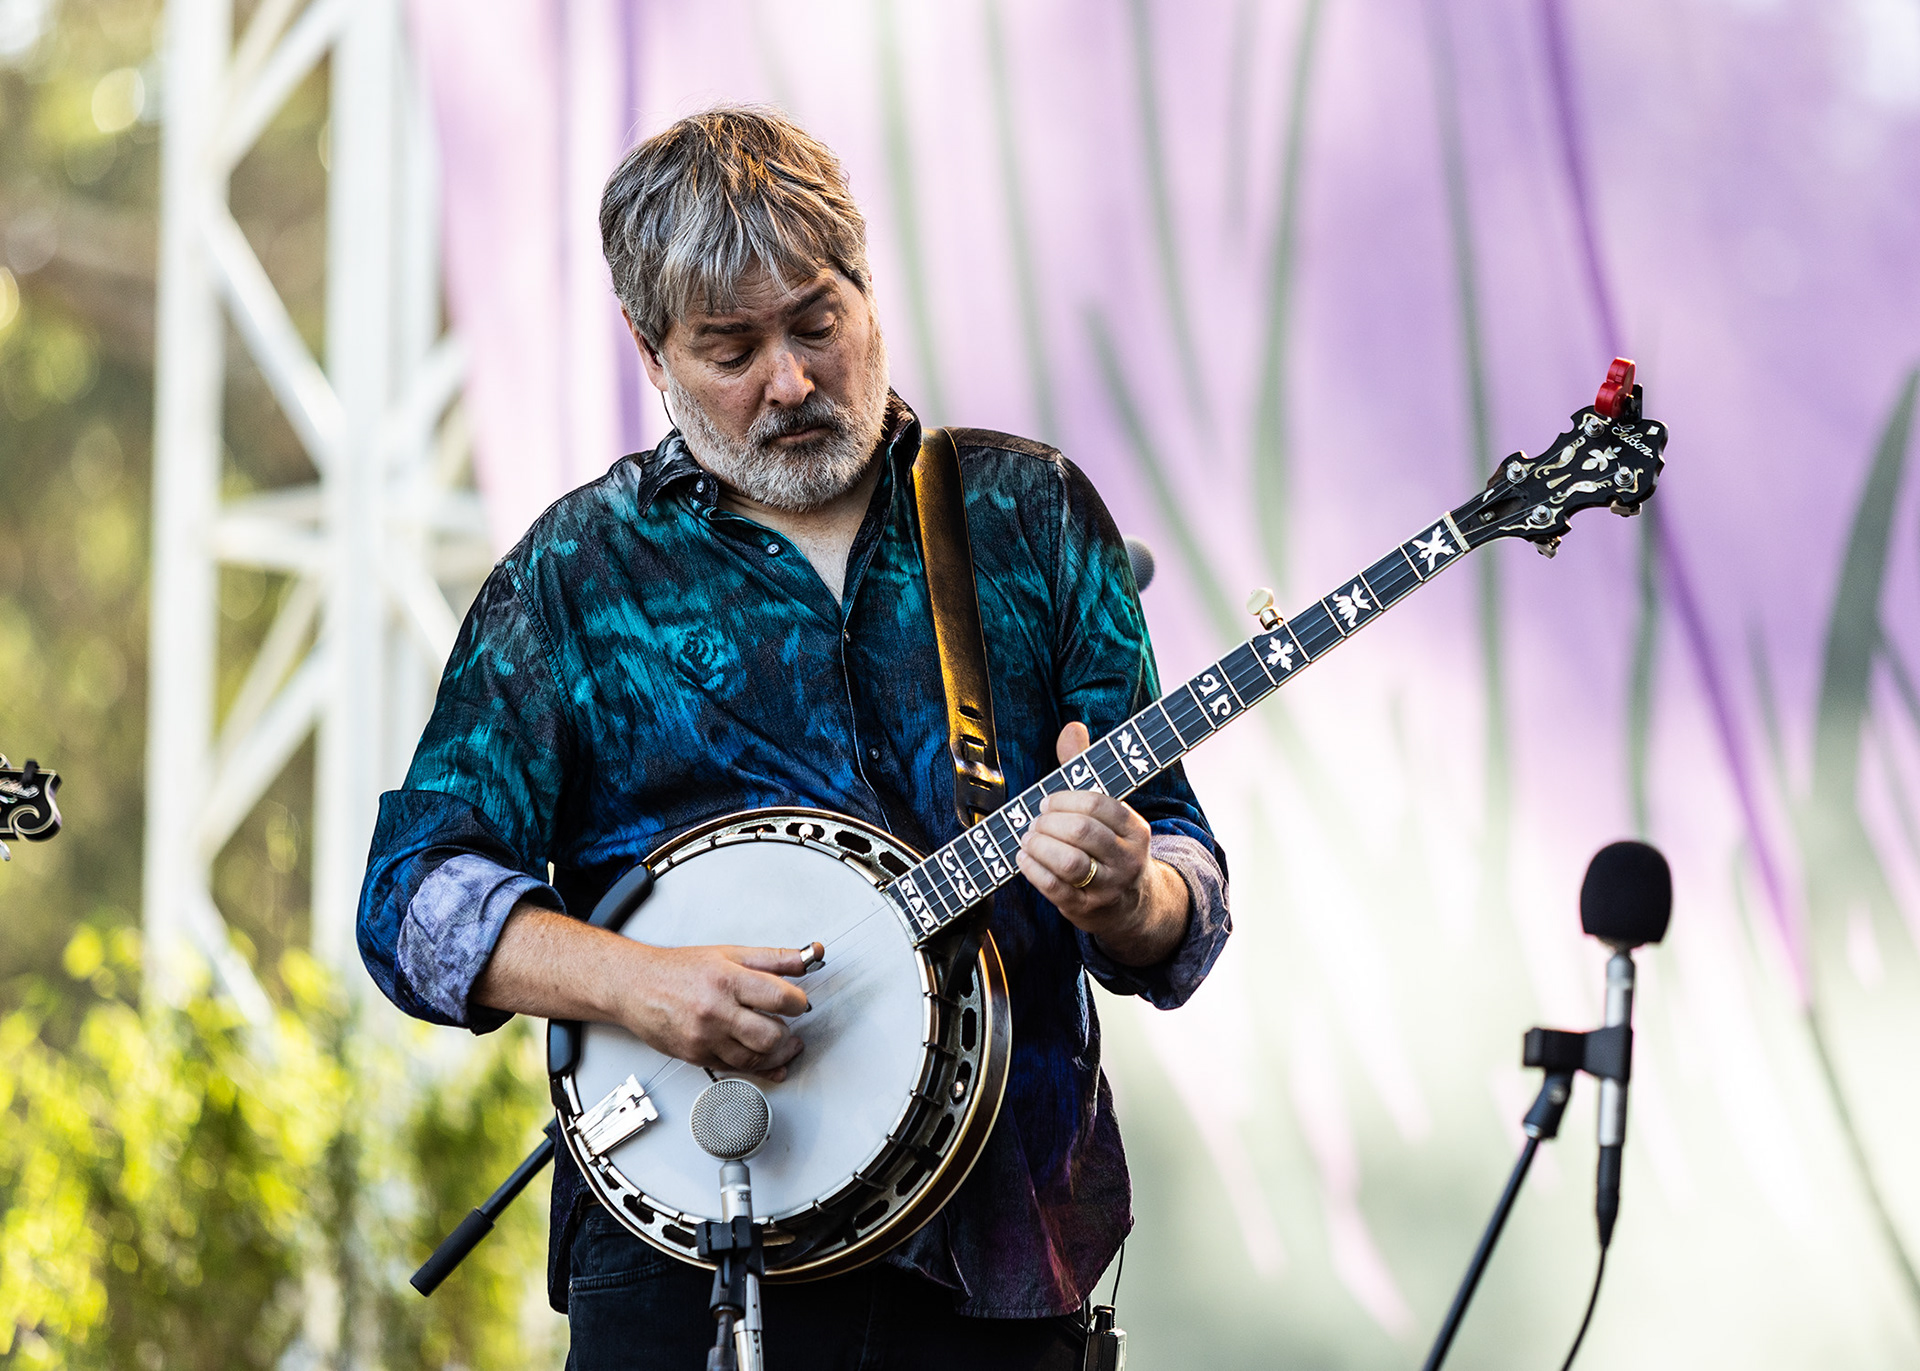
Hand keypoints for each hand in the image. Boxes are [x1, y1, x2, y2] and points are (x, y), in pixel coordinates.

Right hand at [473, 907, 821, 1081]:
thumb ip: (774, 959)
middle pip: (771, 1035)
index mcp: (727, 979)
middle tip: (792, 1026)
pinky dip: (755, 1067)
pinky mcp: (696, 1057)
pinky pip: (735, 1069)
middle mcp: (716, 1011)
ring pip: (755, 1059)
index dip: (799, 1002)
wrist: (633, 986)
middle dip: (789, 1034)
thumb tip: (810, 956)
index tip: (799, 1002)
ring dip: (776, 1054)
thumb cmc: (678, 969)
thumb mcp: (729, 953)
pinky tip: (765, 1060)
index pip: (781, 998)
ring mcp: (705, 1038)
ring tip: (783, 1043)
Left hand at [1016, 722, 1189, 966]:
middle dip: (1050, 822)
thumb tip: (1073, 727)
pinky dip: (1033, 869)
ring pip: (1069, 862)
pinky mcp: (1086, 909)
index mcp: (1136, 829)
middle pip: (1082, 832)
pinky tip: (1024, 858)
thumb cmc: (1108, 845)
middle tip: (1036, 821)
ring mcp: (1108, 887)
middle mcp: (1128, 859)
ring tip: (1029, 838)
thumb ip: (1085, 768)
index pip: (1099, 804)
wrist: (1130, 905)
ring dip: (1039, 845)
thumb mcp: (1106, 809)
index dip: (1066, 799)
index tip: (1048, 802)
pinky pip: (1055, 888)